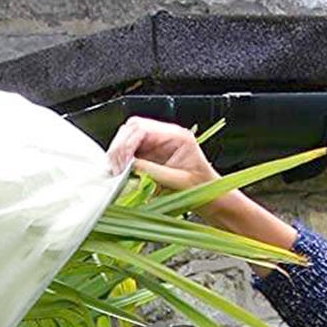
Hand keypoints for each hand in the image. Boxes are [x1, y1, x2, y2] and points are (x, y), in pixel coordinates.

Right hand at [105, 116, 219, 192]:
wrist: (212, 198)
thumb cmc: (203, 189)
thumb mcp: (178, 181)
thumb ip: (153, 171)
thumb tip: (130, 165)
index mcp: (177, 136)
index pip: (143, 129)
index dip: (127, 144)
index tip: (121, 163)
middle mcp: (166, 136)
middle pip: (133, 128)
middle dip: (119, 146)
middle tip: (114, 168)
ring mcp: (158, 144)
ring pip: (129, 138)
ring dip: (119, 152)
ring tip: (116, 170)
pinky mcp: (152, 155)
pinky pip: (132, 151)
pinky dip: (123, 160)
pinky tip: (121, 171)